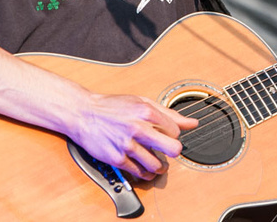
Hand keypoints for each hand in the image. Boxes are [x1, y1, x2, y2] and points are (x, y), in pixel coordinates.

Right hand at [71, 93, 198, 180]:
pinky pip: (138, 172)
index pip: (175, 131)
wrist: (84, 113)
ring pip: (156, 165)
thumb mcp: (143, 102)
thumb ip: (169, 114)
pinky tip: (144, 169)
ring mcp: (127, 144)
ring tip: (158, 164)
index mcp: (147, 111)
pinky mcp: (117, 158)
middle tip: (168, 152)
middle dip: (173, 153)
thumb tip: (192, 123)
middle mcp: (139, 128)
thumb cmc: (113, 107)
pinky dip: (144, 173)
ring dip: (160, 167)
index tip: (168, 136)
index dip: (173, 135)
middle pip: (173, 149)